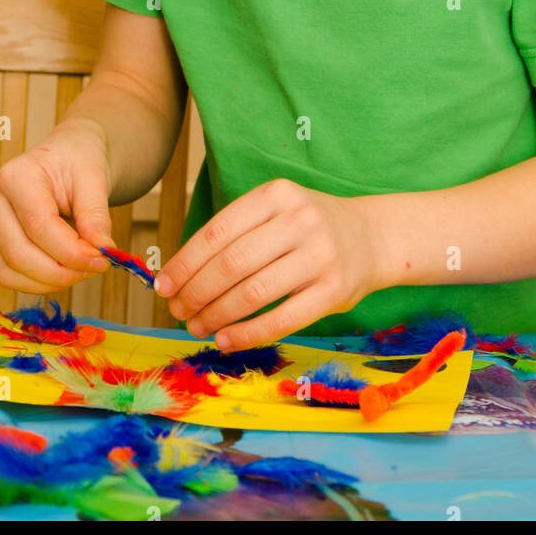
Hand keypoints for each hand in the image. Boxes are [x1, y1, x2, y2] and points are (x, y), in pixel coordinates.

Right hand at [0, 119, 116, 292]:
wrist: (69, 155)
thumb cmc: (78, 159)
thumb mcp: (95, 177)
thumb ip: (96, 215)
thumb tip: (101, 250)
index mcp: (16, 176)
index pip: (39, 227)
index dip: (71, 251)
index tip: (102, 257)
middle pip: (19, 254)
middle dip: (62, 271)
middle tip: (98, 266)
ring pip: (11, 272)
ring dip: (52, 281)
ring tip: (84, 268)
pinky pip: (10, 275)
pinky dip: (40, 283)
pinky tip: (67, 271)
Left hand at [154, 177, 384, 348]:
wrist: (372, 237)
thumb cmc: (309, 227)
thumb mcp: (276, 211)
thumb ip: (235, 234)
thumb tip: (179, 275)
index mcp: (276, 195)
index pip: (218, 232)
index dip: (185, 263)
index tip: (163, 286)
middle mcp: (299, 220)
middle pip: (231, 264)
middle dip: (196, 293)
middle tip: (178, 311)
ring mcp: (319, 256)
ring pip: (253, 293)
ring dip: (216, 315)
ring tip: (197, 326)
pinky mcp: (334, 291)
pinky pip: (281, 319)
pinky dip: (247, 333)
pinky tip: (226, 339)